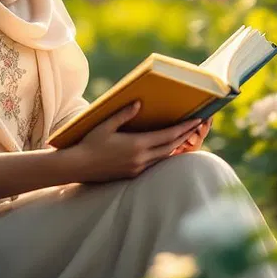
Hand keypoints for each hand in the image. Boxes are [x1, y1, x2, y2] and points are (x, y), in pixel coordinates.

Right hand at [61, 101, 204, 183]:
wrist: (79, 166)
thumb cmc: (90, 143)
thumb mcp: (105, 125)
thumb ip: (123, 114)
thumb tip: (138, 104)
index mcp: (136, 144)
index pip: (167, 136)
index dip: (183, 128)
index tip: (195, 120)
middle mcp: (141, 158)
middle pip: (170, 147)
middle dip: (185, 136)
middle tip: (197, 126)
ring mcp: (138, 168)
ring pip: (164, 156)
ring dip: (176, 146)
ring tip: (186, 136)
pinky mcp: (133, 173)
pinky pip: (154, 163)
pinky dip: (164, 154)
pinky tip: (167, 149)